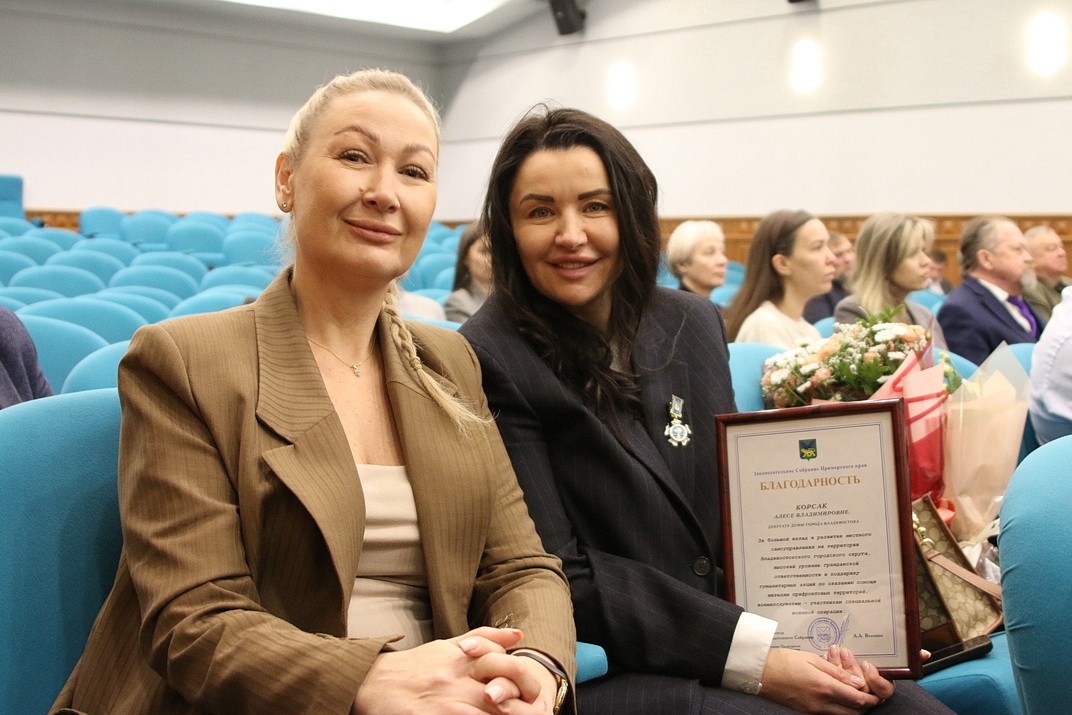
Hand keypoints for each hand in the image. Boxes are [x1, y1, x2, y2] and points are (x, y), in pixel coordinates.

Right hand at [354, 627, 550, 713]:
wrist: (371, 683)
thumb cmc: (413, 667)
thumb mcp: (447, 646)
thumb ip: (484, 639)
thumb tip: (519, 636)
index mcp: (464, 658)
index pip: (505, 665)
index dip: (526, 682)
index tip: (536, 698)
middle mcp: (457, 677)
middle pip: (502, 691)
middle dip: (521, 705)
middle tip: (535, 714)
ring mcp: (445, 699)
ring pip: (487, 709)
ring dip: (504, 714)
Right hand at [759, 648, 883, 713]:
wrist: (759, 672)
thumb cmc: (782, 661)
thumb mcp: (812, 659)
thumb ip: (837, 672)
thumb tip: (858, 684)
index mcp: (824, 687)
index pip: (857, 699)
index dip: (871, 698)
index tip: (876, 692)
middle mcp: (820, 703)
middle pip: (853, 712)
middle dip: (864, 705)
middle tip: (867, 693)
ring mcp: (813, 710)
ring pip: (842, 714)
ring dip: (851, 705)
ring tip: (850, 690)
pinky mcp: (806, 711)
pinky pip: (829, 712)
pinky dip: (837, 704)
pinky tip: (834, 690)